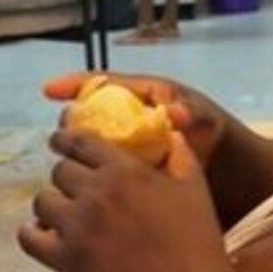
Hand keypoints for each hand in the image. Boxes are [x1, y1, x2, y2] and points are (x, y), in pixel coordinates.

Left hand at [18, 126, 231, 271]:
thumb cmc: (198, 244)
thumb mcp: (195, 189)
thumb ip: (180, 155)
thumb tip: (170, 132)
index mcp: (125, 170)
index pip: (80, 142)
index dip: (65, 140)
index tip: (59, 142)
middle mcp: (96, 192)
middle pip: (58, 171)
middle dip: (65, 177)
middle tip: (72, 189)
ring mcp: (78, 225)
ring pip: (41, 201)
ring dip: (50, 205)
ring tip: (62, 215)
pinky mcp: (67, 259)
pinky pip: (30, 238)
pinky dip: (32, 234)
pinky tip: (43, 235)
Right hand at [43, 71, 230, 170]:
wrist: (223, 168)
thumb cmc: (209, 131)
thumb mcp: (202, 118)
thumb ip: (189, 113)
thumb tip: (175, 112)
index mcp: (137, 95)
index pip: (99, 83)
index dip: (72, 84)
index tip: (48, 91)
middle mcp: (123, 116)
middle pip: (86, 114)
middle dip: (71, 123)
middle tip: (62, 137)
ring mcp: (122, 143)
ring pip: (87, 145)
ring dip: (74, 153)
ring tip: (67, 166)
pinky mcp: (123, 170)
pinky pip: (99, 170)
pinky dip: (86, 177)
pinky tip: (75, 188)